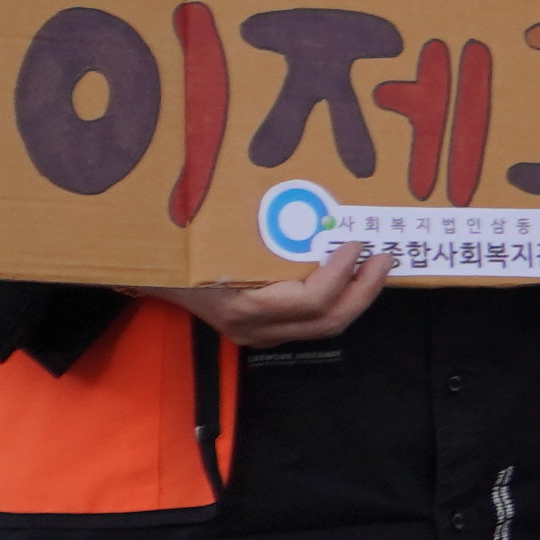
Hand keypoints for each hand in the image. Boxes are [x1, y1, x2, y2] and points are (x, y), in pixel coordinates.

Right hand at [171, 247, 385, 349]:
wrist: (153, 277)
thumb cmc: (185, 249)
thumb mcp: (217, 236)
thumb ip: (263, 228)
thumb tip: (317, 204)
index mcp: (243, 306)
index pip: (309, 302)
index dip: (341, 274)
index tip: (356, 243)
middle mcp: (256, 329)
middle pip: (327, 321)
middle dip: (364, 289)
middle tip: (385, 256)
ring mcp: (262, 335)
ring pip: (326, 326)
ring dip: (358, 296)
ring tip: (378, 265)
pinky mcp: (267, 331)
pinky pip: (314, 322)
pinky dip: (339, 299)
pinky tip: (353, 276)